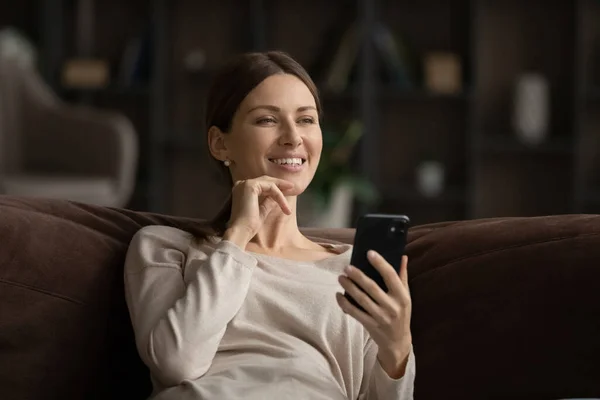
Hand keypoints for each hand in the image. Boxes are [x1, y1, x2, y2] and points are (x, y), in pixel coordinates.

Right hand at [224, 175, 295, 246]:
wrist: (241, 231)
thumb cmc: (248, 225)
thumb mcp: (261, 211)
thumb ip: (267, 203)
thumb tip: (275, 198)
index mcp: (242, 190)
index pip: (261, 184)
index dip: (275, 186)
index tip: (286, 191)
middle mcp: (242, 184)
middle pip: (265, 180)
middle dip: (280, 183)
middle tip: (291, 187)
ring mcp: (245, 184)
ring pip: (269, 184)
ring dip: (281, 191)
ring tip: (292, 193)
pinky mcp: (251, 186)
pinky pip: (270, 187)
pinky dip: (279, 195)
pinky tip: (284, 204)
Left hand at [336, 251, 411, 377]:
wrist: (398, 341)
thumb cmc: (401, 313)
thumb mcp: (406, 296)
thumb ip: (402, 276)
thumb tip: (403, 256)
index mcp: (402, 296)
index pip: (391, 276)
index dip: (380, 264)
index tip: (369, 253)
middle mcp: (392, 306)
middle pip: (372, 288)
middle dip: (358, 276)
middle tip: (347, 267)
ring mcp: (381, 317)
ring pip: (362, 300)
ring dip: (349, 287)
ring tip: (341, 278)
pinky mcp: (370, 325)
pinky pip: (355, 313)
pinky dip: (345, 304)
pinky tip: (338, 295)